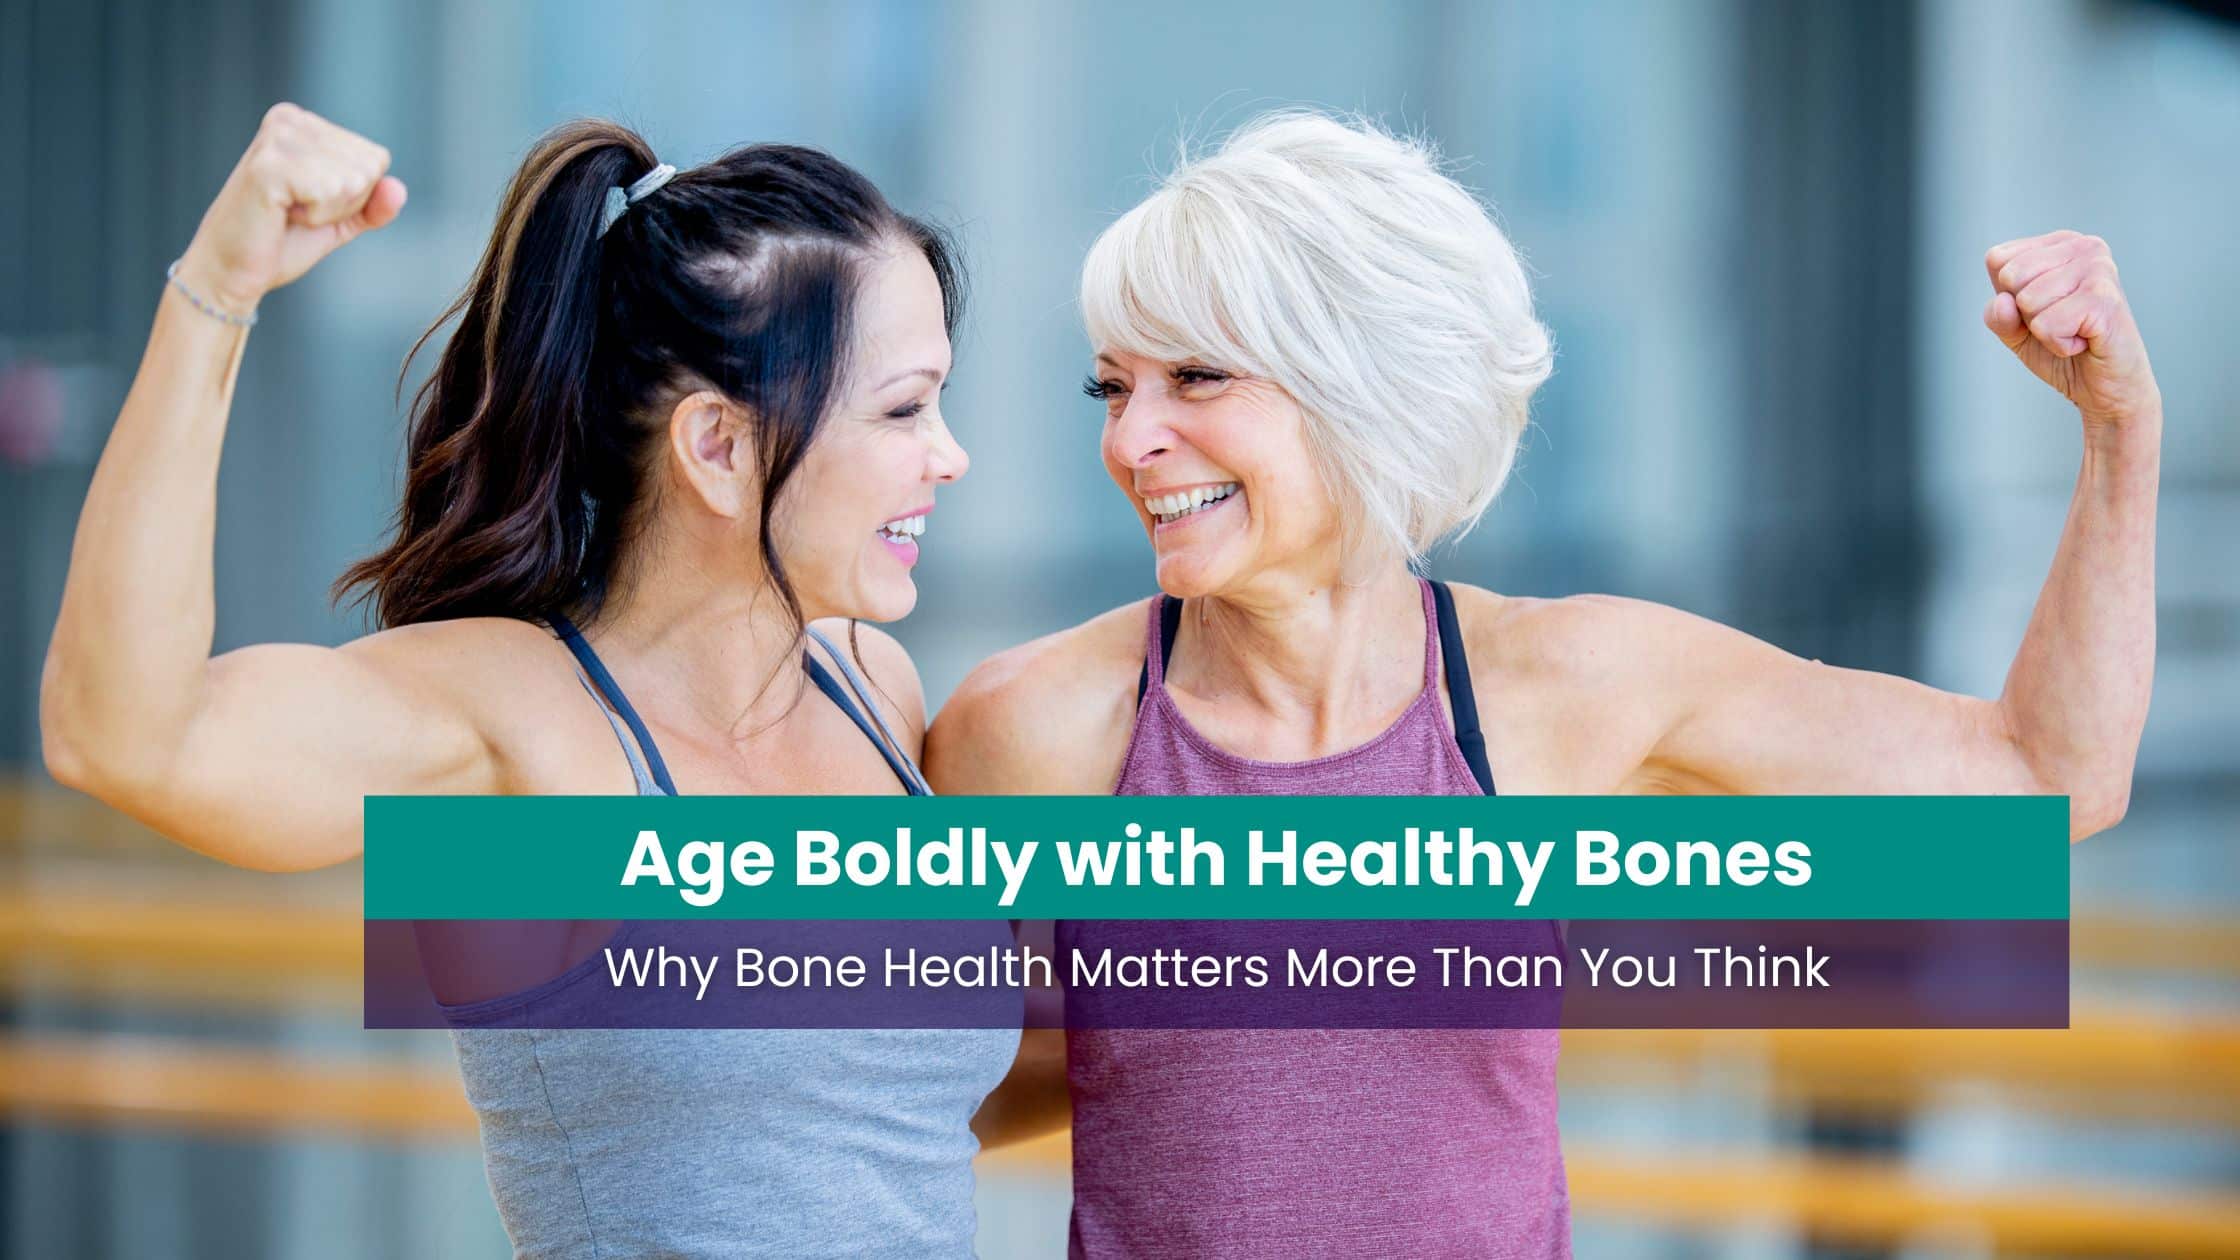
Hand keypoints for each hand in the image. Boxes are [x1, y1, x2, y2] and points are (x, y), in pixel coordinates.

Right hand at [174, 103, 406, 313]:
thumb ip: (375, 204)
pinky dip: (314, 216)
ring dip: (327, 212)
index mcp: (305, 124)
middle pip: (368, 168)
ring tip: (287, 213)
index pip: (375, 159)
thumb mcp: (341, 220)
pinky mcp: (268, 164)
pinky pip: (329, 191)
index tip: (311, 204)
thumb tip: (399, 189)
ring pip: (352, 180)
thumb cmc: (282, 242)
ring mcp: (277, 138)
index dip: (354, 197)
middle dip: (343, 204)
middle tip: (297, 213)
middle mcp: (290, 120)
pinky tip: (280, 214)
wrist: (232, 272)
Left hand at [1984, 231, 2158, 430]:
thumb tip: (2004, 302)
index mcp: (2061, 243)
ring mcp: (2098, 268)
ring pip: (2027, 301)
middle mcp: (2084, 246)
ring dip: (2044, 330)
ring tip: (2076, 331)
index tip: (2043, 309)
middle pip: (2010, 276)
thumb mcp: (2016, 331)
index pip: (1997, 259)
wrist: (2107, 388)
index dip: (2008, 296)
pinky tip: (2085, 342)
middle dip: (2026, 313)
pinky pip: (2047, 325)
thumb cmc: (2063, 350)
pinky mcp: (2104, 298)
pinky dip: (2059, 344)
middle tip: (2062, 323)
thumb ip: (1997, 314)